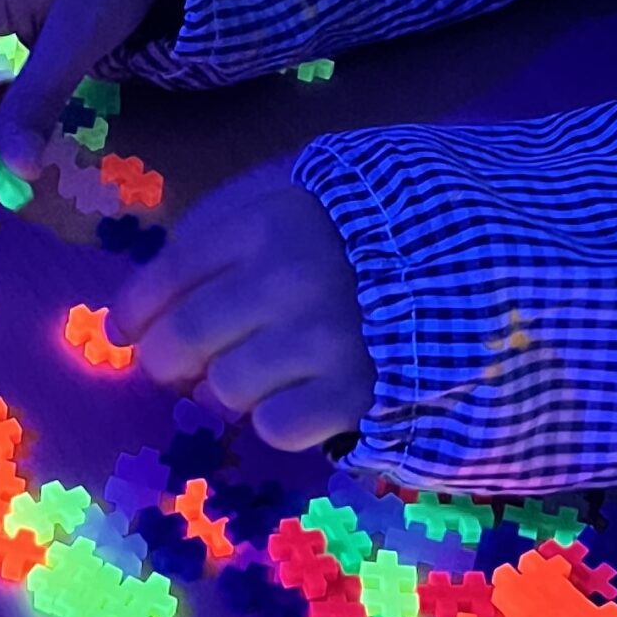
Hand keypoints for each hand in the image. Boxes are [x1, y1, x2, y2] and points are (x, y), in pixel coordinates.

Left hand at [114, 168, 376, 454]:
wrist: (488, 259)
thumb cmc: (378, 224)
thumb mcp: (303, 189)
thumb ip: (228, 220)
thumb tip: (147, 293)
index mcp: (267, 218)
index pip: (166, 275)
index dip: (136, 312)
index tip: (129, 331)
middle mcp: (286, 275)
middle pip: (180, 342)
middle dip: (172, 362)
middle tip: (186, 367)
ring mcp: (323, 336)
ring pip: (224, 390)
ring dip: (236, 389)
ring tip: (270, 373)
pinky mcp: (357, 392)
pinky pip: (275, 428)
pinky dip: (282, 420)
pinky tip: (308, 397)